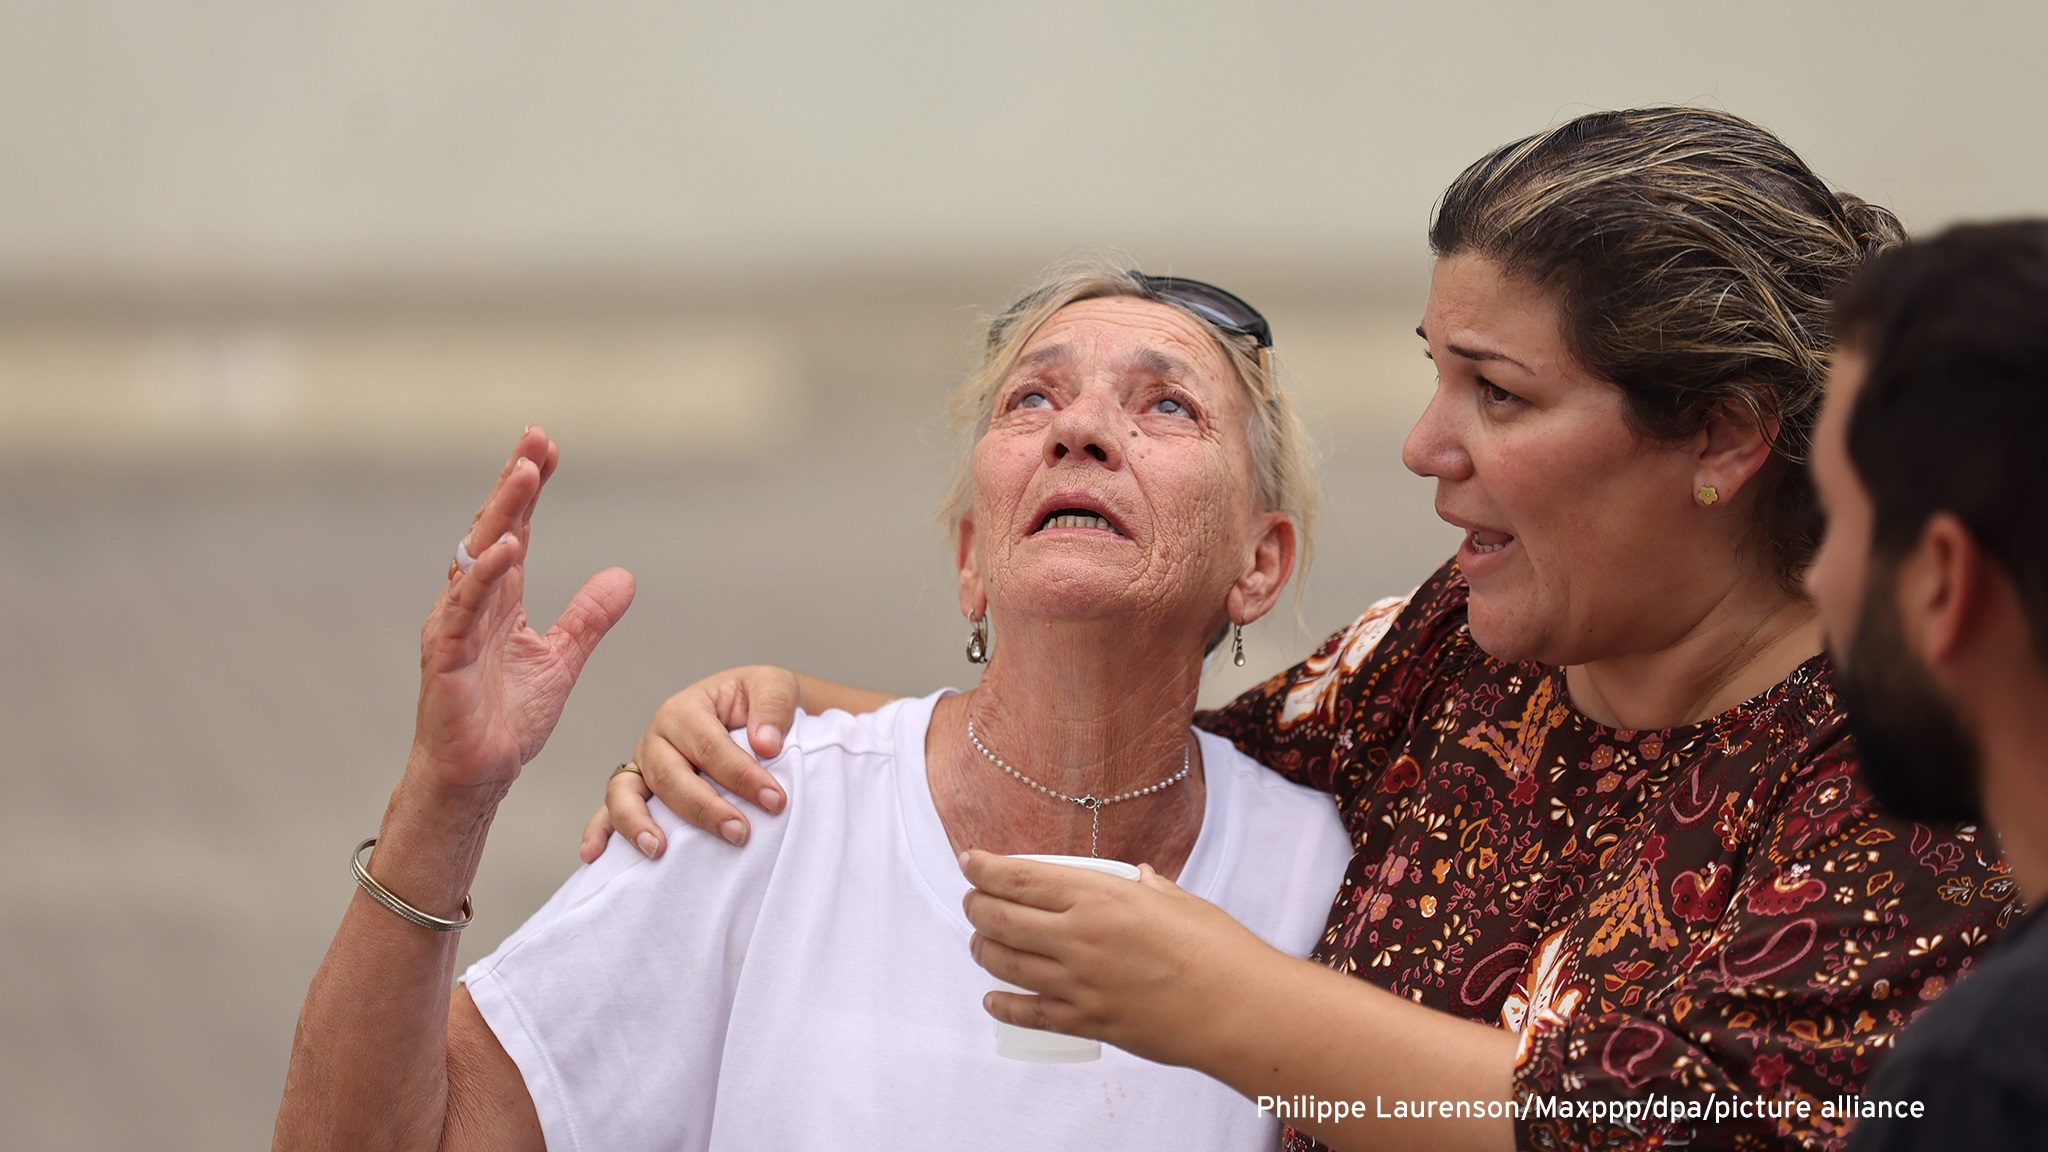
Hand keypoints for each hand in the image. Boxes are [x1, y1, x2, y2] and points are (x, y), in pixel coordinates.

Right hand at [411, 426, 634, 797]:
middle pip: (493, 530)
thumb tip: (624, 576)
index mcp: (498, 600)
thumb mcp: (562, 659)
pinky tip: (507, 548)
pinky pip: (464, 609)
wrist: (478, 774)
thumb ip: (589, 617)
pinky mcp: (445, 657)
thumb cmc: (507, 720)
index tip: (549, 448)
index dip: (530, 491)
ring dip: (502, 514)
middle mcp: (471, 603)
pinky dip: (484, 577)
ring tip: (525, 473)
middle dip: (514, 484)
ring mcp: (454, 626)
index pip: (515, 531)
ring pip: (477, 558)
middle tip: (536, 439)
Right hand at [579, 666, 800, 859]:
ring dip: (638, 823)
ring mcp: (642, 765)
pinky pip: (609, 810)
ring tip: (659, 851)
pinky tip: (594, 855)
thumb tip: (765, 745)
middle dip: (704, 808)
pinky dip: (598, 831)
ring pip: (627, 793)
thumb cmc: (756, 702)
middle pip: (670, 776)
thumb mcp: (775, 688)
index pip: (710, 746)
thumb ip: (773, 708)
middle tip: (739, 833)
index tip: (775, 800)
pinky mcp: (637, 790)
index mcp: (686, 709)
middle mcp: (657, 738)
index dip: (742, 775)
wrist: (747, 711)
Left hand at [959, 851, 1277, 1068]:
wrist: (1238, 1009)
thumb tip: (1139, 878)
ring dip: (982, 949)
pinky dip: (1003, 1005)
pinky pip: (1029, 1012)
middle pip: (1000, 918)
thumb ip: (1148, 888)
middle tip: (973, 901)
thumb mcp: (1179, 901)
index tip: (969, 861)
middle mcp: (1079, 936)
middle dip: (976, 906)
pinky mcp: (1087, 1021)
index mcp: (1100, 896)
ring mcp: (1079, 982)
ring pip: (1005, 963)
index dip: (984, 869)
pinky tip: (992, 999)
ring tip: (979, 942)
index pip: (1020, 878)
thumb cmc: (1217, 949)